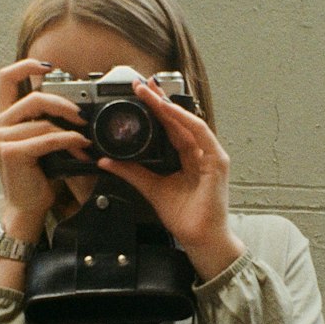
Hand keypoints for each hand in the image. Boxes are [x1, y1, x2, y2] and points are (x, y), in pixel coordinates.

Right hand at [0, 59, 90, 241]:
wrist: (26, 206)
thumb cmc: (35, 174)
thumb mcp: (39, 139)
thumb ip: (44, 118)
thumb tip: (73, 102)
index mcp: (0, 116)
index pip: (6, 77)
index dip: (27, 65)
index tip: (50, 66)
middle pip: (34, 97)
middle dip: (65, 104)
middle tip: (83, 116)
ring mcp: (0, 138)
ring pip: (44, 120)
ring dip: (71, 130)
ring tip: (86, 140)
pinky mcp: (11, 152)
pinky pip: (48, 138)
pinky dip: (69, 141)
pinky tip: (81, 147)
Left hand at [97, 78, 245, 281]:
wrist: (199, 238)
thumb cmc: (185, 217)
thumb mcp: (151, 188)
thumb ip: (131, 172)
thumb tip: (106, 161)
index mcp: (187, 157)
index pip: (170, 127)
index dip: (155, 110)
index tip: (138, 95)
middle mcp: (200, 152)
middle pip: (178, 120)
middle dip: (159, 101)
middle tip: (141, 85)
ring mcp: (210, 155)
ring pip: (188, 123)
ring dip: (169, 106)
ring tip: (151, 93)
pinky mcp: (217, 162)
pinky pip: (201, 134)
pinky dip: (185, 121)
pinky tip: (170, 111)